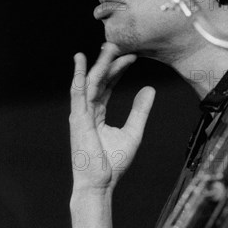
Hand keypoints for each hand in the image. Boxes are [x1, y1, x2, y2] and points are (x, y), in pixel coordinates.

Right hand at [70, 43, 154, 191]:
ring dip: (98, 63)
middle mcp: (87, 110)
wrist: (101, 184)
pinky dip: (79, 75)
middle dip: (108, 61)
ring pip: (89, 82)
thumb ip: (140, 110)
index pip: (107, 85)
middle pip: (98, 80)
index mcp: (97, 114)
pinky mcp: (77, 119)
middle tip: (118, 43)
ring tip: (108, 46)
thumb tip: (150, 89)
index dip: (118, 70)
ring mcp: (80, 114)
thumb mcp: (133, 131)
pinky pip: (78, 92)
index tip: (133, 56)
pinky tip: (81, 60)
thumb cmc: (114, 163)